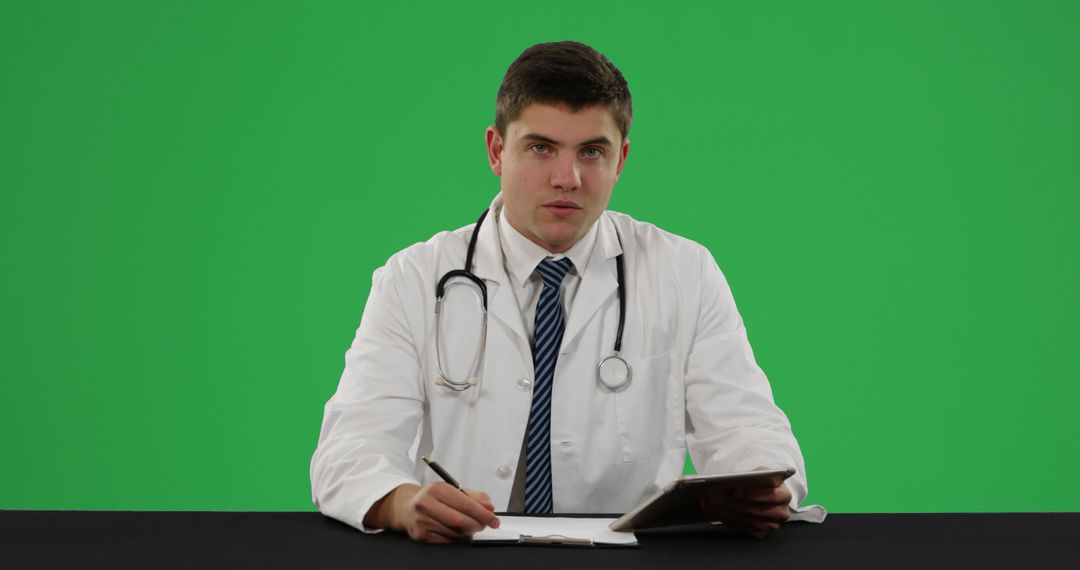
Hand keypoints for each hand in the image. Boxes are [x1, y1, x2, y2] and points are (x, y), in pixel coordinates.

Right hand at [367, 482, 500, 542]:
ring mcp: (421, 521)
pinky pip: (446, 541)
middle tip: (485, 524)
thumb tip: (489, 506)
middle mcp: (425, 504)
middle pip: (459, 520)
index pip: (465, 503)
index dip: (483, 513)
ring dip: (468, 531)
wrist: (407, 507)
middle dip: (477, 524)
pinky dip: (457, 538)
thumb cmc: (433, 498)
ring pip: (454, 532)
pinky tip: (457, 531)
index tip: (493, 518)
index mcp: (436, 489)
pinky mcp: (420, 535)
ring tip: (470, 525)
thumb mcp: (452, 490)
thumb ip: (473, 496)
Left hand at [700, 466, 790, 538]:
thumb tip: (729, 480)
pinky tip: (716, 512)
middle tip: (713, 497)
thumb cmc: (759, 482)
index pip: (771, 495)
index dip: (752, 494)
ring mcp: (772, 524)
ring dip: (726, 512)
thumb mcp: (757, 474)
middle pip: (756, 510)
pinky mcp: (761, 532)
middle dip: (732, 503)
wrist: (762, 493)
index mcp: (784, 494)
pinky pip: (743, 528)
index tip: (735, 491)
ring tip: (710, 504)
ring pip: (747, 520)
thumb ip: (750, 476)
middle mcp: (781, 511)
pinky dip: (727, 519)